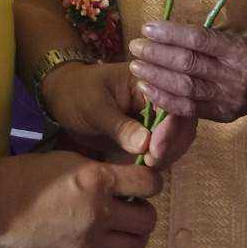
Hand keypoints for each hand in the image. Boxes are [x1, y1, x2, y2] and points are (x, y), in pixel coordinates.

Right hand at [0, 149, 161, 247]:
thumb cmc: (28, 174)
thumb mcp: (70, 159)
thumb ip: (102, 171)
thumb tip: (126, 178)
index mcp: (98, 180)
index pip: (149, 183)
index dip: (152, 180)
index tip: (144, 179)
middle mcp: (99, 213)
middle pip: (148, 220)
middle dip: (146, 209)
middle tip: (134, 203)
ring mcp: (89, 241)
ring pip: (135, 246)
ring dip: (134, 233)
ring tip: (121, 222)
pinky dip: (112, 245)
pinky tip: (98, 232)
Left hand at [41, 62, 195, 169]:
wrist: (64, 100)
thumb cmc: (77, 94)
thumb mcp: (94, 107)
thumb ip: (120, 126)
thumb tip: (146, 144)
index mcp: (149, 80)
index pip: (173, 101)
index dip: (171, 127)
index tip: (155, 149)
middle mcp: (159, 96)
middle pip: (183, 121)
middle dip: (172, 143)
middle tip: (152, 162)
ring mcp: (156, 115)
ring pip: (178, 138)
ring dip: (169, 154)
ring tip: (147, 165)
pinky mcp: (150, 133)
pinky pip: (166, 148)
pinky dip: (161, 159)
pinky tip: (146, 167)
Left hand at [127, 21, 246, 122]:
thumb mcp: (239, 32)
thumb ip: (208, 35)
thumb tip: (169, 32)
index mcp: (240, 49)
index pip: (198, 39)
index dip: (170, 33)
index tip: (147, 27)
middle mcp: (236, 76)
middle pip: (188, 65)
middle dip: (156, 56)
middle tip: (134, 47)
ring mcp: (231, 99)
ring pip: (185, 89)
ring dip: (156, 79)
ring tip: (136, 67)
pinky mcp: (226, 115)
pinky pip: (191, 110)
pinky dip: (167, 100)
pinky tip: (149, 90)